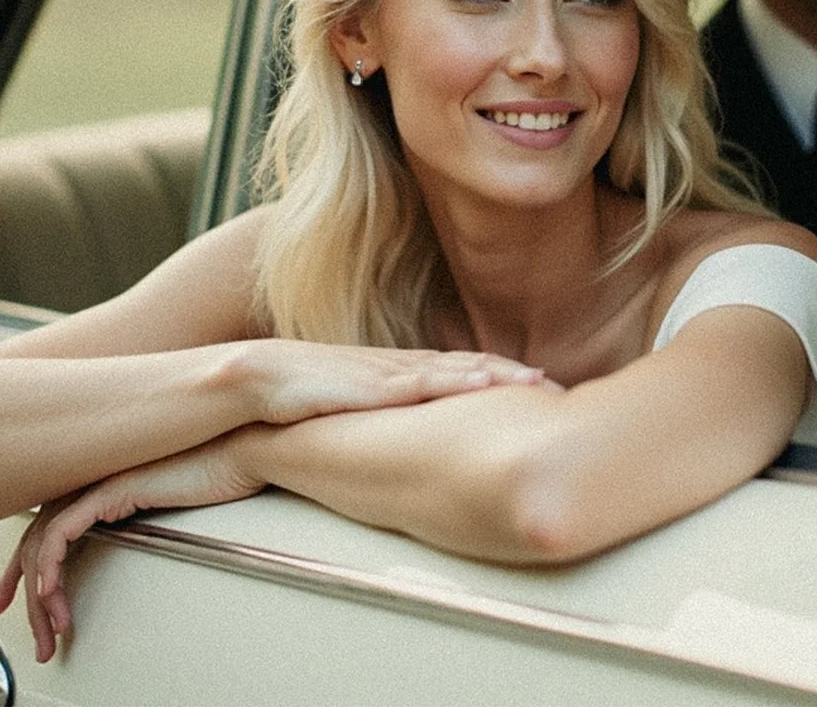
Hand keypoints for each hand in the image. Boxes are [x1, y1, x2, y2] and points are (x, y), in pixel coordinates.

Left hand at [0, 430, 266, 662]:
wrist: (243, 451)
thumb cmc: (219, 474)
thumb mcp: (171, 505)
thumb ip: (142, 520)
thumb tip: (129, 552)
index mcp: (101, 480)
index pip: (46, 526)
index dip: (27, 566)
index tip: (27, 600)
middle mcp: (92, 478)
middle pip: (35, 537)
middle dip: (21, 588)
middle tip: (30, 628)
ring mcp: (98, 482)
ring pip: (43, 542)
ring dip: (41, 593)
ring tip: (52, 627)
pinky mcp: (109, 489)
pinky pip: (61, 534)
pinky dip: (50, 567)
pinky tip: (52, 593)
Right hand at [245, 341, 550, 423]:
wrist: (255, 380)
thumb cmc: (301, 400)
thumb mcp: (352, 413)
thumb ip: (383, 422)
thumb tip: (409, 449)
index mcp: (400, 375)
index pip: (462, 374)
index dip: (504, 378)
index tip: (544, 387)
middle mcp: (401, 368)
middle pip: (471, 368)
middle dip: (515, 375)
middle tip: (560, 387)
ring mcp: (387, 373)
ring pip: (454, 370)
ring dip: (497, 375)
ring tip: (536, 381)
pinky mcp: (369, 383)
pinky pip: (419, 381)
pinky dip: (455, 382)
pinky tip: (481, 383)